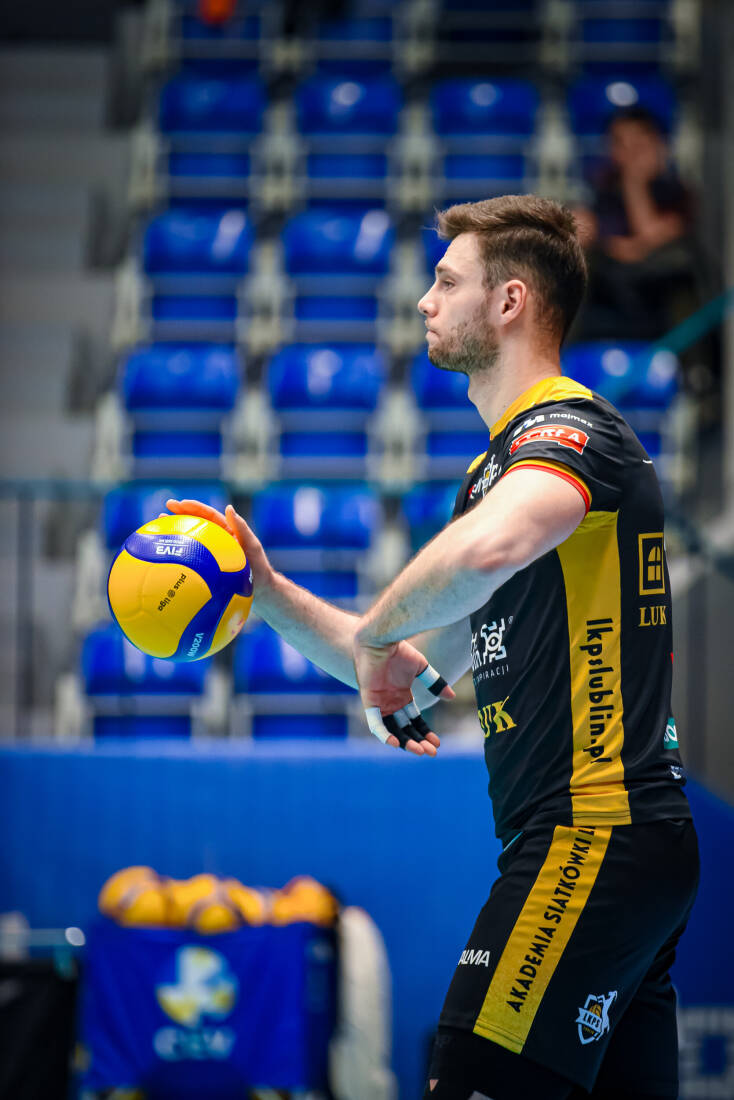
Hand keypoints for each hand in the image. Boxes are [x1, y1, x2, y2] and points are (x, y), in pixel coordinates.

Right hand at [166, 498, 274, 596]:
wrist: (259, 592)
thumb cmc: (258, 569)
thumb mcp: (252, 547)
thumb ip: (242, 529)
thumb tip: (229, 508)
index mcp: (227, 532)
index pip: (209, 516)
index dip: (194, 508)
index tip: (180, 503)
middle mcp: (217, 540)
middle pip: (197, 523)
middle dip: (181, 513)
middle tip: (166, 508)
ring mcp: (211, 554)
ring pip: (191, 539)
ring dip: (177, 531)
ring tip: (159, 525)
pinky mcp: (207, 568)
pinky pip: (192, 559)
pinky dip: (179, 554)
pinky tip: (165, 557)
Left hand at [353, 638, 454, 755]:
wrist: (382, 638)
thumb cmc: (400, 650)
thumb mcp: (422, 669)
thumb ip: (435, 683)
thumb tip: (452, 697)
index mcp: (402, 696)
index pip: (415, 721)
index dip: (425, 732)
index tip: (437, 742)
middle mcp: (391, 703)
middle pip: (405, 729)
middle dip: (418, 742)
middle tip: (432, 752)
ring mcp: (380, 703)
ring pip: (393, 730)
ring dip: (405, 742)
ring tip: (420, 750)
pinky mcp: (370, 701)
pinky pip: (375, 723)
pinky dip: (384, 734)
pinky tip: (396, 742)